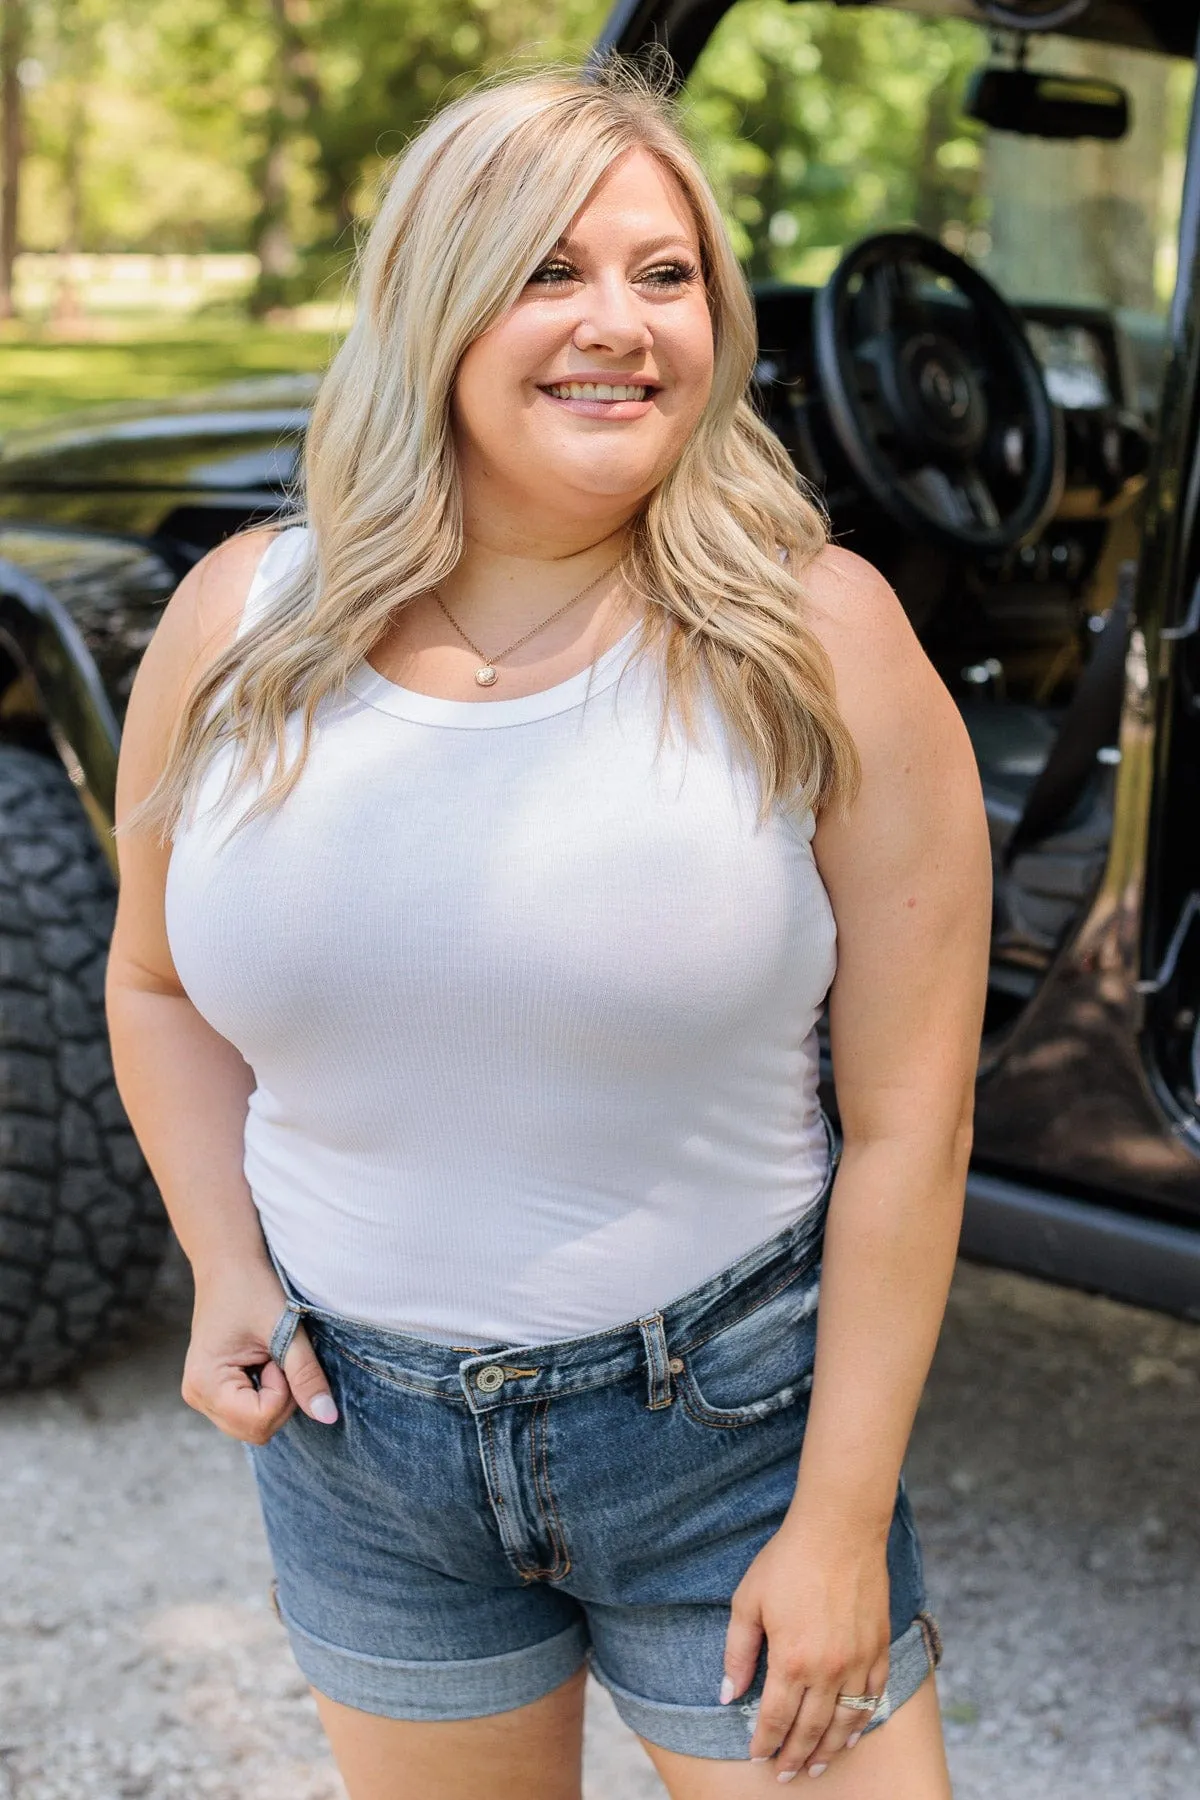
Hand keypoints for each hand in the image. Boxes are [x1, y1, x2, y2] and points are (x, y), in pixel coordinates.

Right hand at [181, 1257, 337, 1444]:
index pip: (261, 1420)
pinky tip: (260, 1360)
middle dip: (282, 1398)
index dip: (284, 1391)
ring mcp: (202, 1396)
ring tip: (267, 1354)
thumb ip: (306, 1375)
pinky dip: (266, 1392)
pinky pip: (249, 1412)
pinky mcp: (213, 1390)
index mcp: (206, 1383)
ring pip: (255, 1425)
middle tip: (277, 1354)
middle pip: (258, 1430)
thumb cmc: (253, 1286)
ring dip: (275, 1395)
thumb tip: (328, 1417)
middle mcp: (197, 1396)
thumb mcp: (285, 1329)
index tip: (277, 1353)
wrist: (228, 1262)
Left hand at [721, 1509, 890, 1780]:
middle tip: (786, 1775)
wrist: (839, 1528)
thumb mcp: (748, 1602)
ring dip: (829, 1749)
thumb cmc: (788, 1560)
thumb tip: (728, 1695)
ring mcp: (858, 1661)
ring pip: (845, 1722)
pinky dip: (862, 1721)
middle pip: (810, 1729)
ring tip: (816, 1766)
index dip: (764, 1742)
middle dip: (794, 1756)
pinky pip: (874, 1697)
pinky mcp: (879, 1647)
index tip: (757, 1757)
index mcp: (791, 1660)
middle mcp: (828, 1669)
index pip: (775, 1718)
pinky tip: (852, 1733)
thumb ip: (737, 1652)